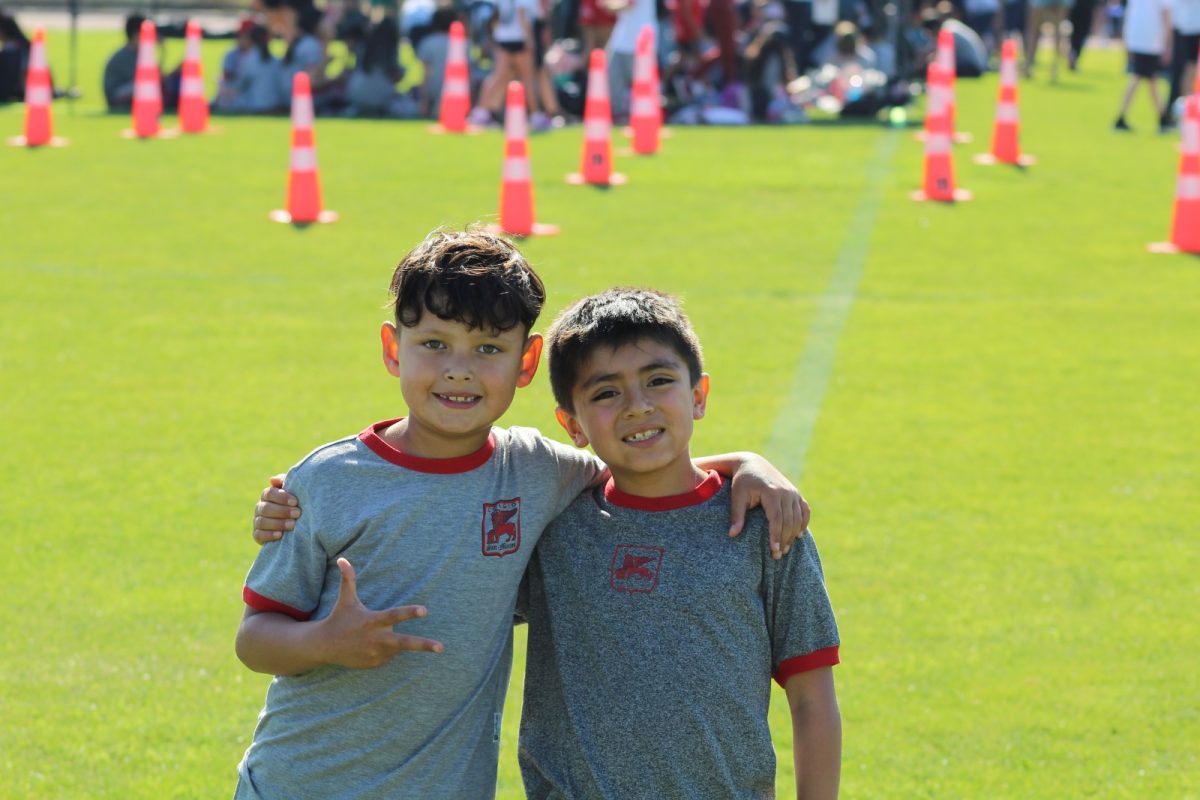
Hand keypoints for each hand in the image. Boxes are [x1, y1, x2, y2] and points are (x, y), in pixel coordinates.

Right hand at [253, 474, 300, 544]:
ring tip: (292, 525)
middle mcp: (260, 507)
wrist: (301, 525)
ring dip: (278, 523)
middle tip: (298, 513)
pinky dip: (268, 535)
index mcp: (268, 495)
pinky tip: (280, 535)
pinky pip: (258, 535)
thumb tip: (272, 480)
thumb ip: (285, 482)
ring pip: (262, 521)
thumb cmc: (298, 504)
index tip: (295, 502)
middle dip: (282, 511)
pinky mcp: (258, 535)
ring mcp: (258, 521)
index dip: (281, 497)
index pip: (269, 493)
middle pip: (265, 508)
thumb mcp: (295, 491)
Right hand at [318, 558, 443, 668]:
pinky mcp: (375, 664)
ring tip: (371, 636)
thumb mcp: (345, 599)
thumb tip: (342, 559)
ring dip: (392, 642)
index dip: (410, 612)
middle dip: (424, 645)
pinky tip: (369, 645)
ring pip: (397, 648)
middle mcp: (377, 639)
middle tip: (441, 647)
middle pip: (405, 642)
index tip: (425, 610)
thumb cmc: (339, 618)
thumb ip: (348, 579)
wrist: (324, 646)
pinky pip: (388, 656)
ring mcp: (376, 654)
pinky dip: (385, 650)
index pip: (395, 615)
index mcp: (373, 620)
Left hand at [727, 458, 810, 558]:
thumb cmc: (742, 482)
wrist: (752, 464)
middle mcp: (786, 492)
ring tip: (786, 549)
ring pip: (798, 517)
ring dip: (794, 534)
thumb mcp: (737, 496)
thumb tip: (732, 535)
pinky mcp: (796, 493)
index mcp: (772, 492)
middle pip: (789, 521)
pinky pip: (805, 510)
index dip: (776, 535)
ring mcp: (793, 492)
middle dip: (785, 539)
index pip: (777, 518)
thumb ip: (736, 515)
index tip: (774, 550)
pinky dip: (803, 522)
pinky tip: (798, 535)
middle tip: (778, 555)